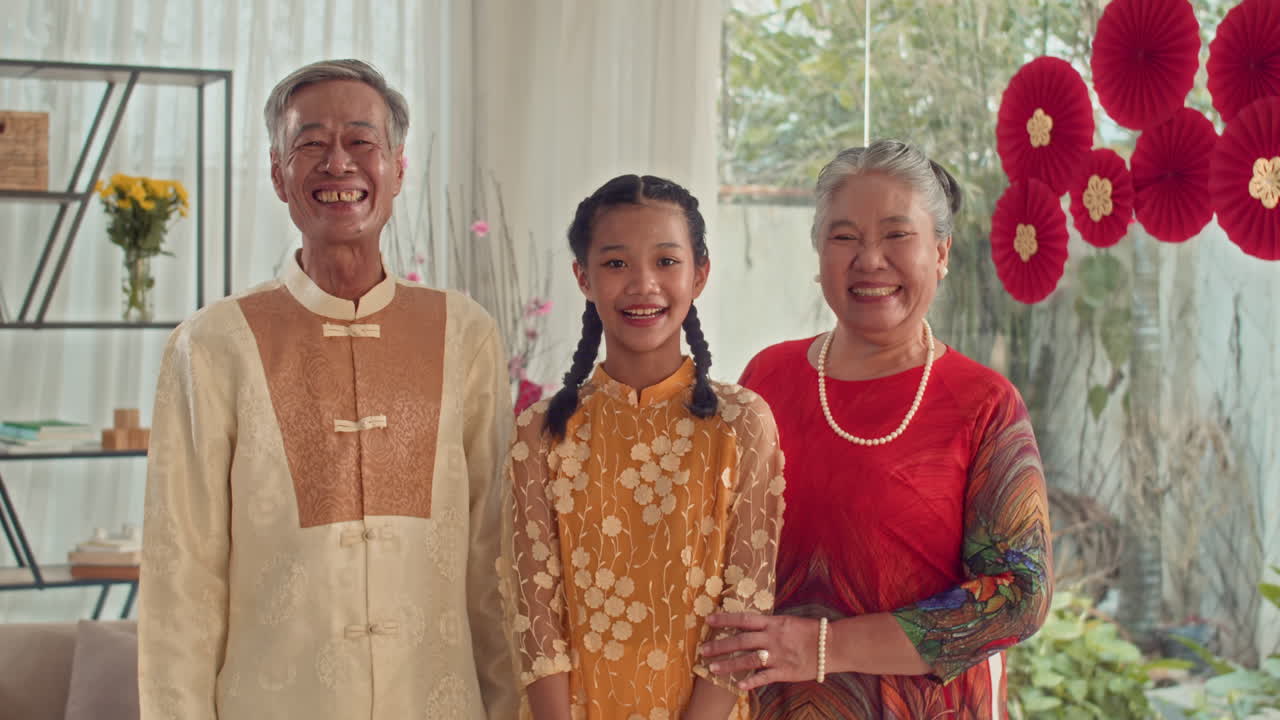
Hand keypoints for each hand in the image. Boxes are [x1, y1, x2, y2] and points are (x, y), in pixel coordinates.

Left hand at [699, 612, 820, 690]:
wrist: (832, 645)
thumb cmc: (809, 631)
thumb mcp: (787, 621)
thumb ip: (768, 625)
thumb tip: (748, 624)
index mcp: (773, 623)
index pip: (744, 619)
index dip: (725, 619)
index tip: (708, 620)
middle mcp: (772, 638)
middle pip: (741, 640)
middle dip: (720, 645)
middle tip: (703, 650)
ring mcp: (778, 655)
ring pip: (748, 659)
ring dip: (729, 664)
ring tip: (712, 669)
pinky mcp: (785, 671)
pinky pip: (764, 677)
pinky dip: (751, 681)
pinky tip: (739, 685)